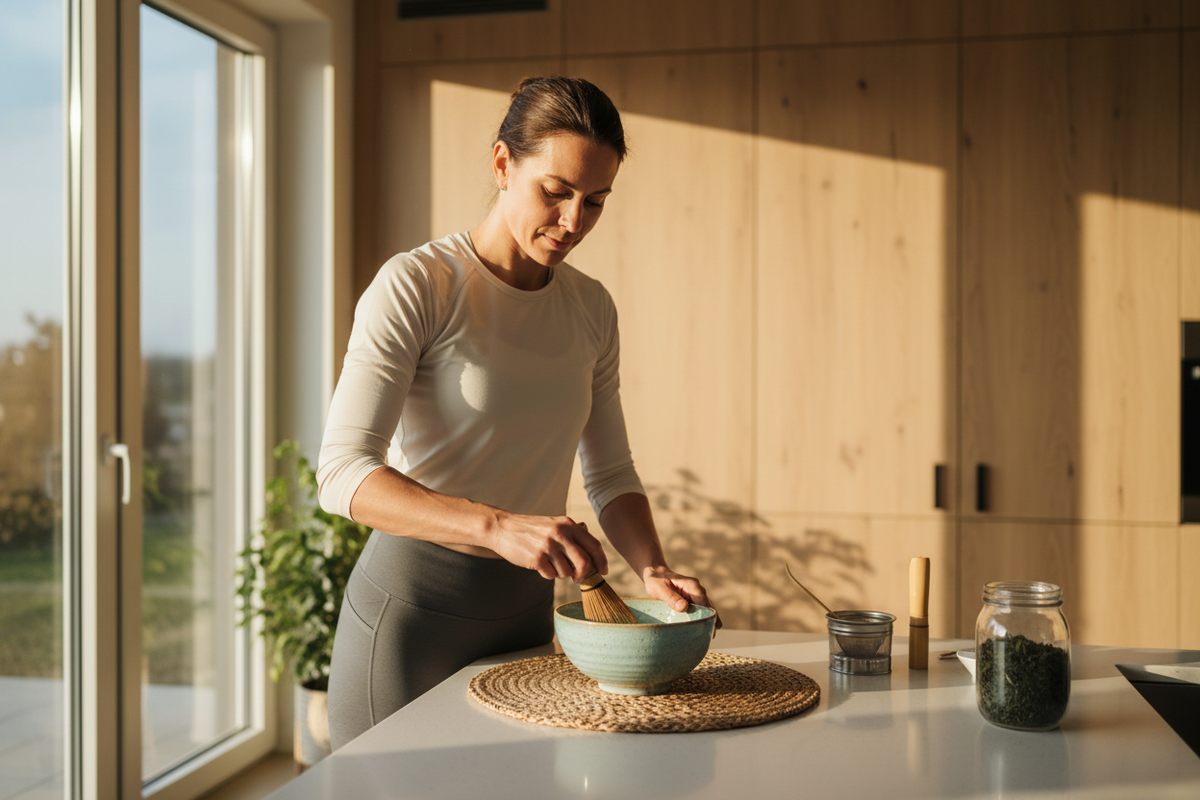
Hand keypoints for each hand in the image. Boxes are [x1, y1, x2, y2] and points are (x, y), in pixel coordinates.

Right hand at [488, 513, 608, 580]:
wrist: (502, 528)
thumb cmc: (530, 530)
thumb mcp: (554, 525)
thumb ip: (571, 536)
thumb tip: (591, 559)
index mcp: (568, 524)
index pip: (594, 545)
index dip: (602, 561)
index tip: (604, 571)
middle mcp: (561, 534)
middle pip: (585, 562)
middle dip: (583, 574)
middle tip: (578, 579)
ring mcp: (549, 546)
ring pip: (567, 572)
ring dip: (560, 573)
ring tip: (549, 563)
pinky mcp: (537, 558)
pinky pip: (551, 575)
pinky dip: (547, 574)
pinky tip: (539, 564)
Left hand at [643, 566, 722, 628]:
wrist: (655, 575)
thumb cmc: (656, 580)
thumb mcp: (660, 589)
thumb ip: (671, 597)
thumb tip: (684, 608)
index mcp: (692, 585)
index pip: (705, 602)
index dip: (709, 615)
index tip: (711, 627)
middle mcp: (697, 590)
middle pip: (708, 607)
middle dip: (711, 620)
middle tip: (711, 636)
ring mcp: (695, 596)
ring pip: (706, 610)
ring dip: (707, 621)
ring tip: (708, 636)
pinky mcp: (691, 601)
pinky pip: (699, 611)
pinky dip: (701, 619)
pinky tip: (701, 630)